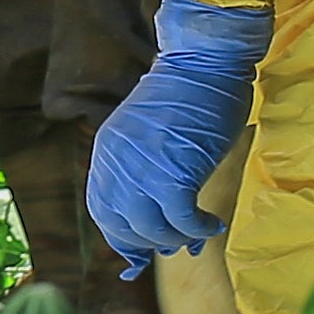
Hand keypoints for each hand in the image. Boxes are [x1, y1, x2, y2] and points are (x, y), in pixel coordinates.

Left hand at [84, 0, 273, 274]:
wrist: (204, 63)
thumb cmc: (186, 96)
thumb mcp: (149, 135)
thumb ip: (142, 170)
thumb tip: (157, 218)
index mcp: (107, 152)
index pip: (102, 210)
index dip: (121, 237)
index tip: (142, 251)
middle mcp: (117, 163)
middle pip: (125, 225)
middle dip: (151, 242)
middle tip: (177, 242)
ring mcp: (143, 169)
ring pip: (152, 229)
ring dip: (176, 238)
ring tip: (197, 232)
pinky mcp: (174, 173)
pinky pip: (182, 220)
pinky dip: (198, 229)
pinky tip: (212, 225)